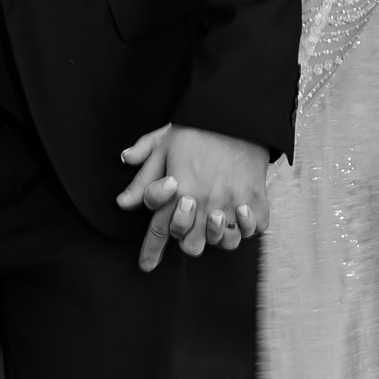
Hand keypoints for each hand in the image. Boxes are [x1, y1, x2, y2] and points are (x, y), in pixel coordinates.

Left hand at [118, 124, 269, 273]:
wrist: (236, 113)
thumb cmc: (197, 128)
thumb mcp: (162, 146)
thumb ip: (143, 178)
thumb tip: (122, 202)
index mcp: (179, 192)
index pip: (160, 230)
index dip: (150, 251)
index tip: (146, 265)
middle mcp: (205, 202)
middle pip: (193, 245)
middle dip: (188, 241)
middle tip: (190, 227)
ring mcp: (232, 202)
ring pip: (224, 242)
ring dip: (218, 237)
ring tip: (216, 222)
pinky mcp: (256, 198)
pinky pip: (255, 228)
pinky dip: (249, 227)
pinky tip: (241, 216)